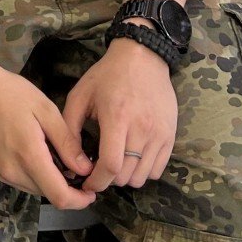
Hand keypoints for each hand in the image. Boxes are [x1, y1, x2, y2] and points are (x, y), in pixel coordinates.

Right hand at [0, 57, 95, 209]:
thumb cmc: (10, 92)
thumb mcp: (45, 110)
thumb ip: (66, 142)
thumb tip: (85, 169)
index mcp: (29, 156)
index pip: (59, 196)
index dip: (79, 200)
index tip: (93, 191)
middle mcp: (13, 171)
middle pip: (48, 195)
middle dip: (69, 189)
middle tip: (81, 169)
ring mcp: (2, 172)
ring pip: (36, 190)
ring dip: (53, 183)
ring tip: (63, 159)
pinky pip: (23, 182)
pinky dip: (38, 176)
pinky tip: (43, 155)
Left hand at [62, 39, 178, 191]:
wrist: (143, 58)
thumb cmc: (107, 76)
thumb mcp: (80, 95)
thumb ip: (71, 128)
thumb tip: (71, 161)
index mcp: (117, 117)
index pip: (110, 165)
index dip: (97, 181)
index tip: (87, 183)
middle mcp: (142, 128)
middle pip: (126, 175)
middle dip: (108, 179)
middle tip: (99, 169)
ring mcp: (159, 133)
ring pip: (142, 176)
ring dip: (126, 177)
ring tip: (116, 163)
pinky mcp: (170, 135)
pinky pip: (158, 169)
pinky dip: (143, 171)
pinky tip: (132, 158)